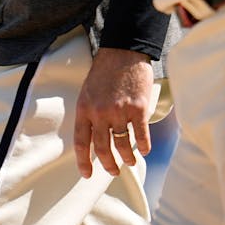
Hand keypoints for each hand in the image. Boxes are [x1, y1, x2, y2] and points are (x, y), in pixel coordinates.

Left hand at [73, 47, 154, 178]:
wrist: (123, 51)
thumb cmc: (104, 71)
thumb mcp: (87, 91)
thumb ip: (89, 113)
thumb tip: (92, 137)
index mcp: (84, 108)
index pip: (81, 141)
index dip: (83, 161)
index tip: (86, 174)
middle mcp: (100, 112)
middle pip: (102, 148)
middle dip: (108, 164)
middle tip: (113, 171)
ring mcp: (119, 111)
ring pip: (122, 144)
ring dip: (127, 157)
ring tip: (130, 161)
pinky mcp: (138, 109)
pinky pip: (141, 135)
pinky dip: (143, 146)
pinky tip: (144, 150)